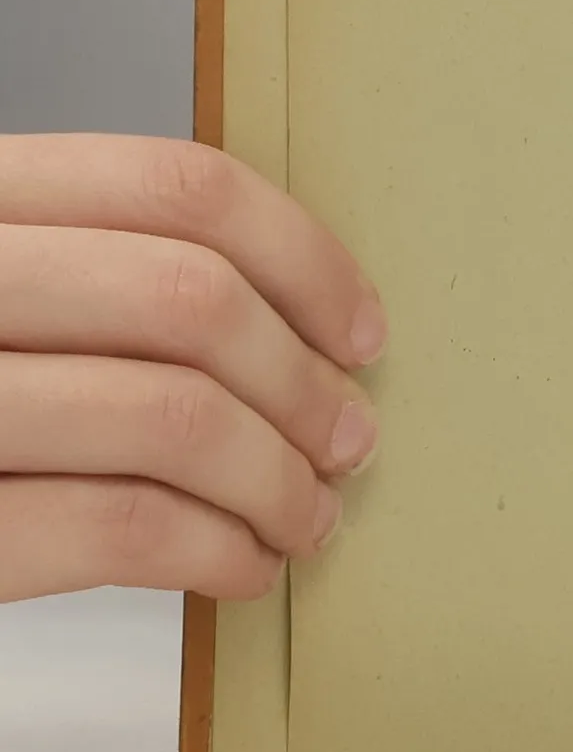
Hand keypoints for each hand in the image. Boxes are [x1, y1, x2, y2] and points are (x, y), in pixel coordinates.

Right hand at [0, 135, 383, 602]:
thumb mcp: (8, 295)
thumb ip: (103, 280)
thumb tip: (299, 327)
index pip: (175, 187)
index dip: (303, 260)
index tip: (360, 331)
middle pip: (189, 301)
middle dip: (302, 385)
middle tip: (348, 442)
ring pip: (173, 416)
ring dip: (278, 481)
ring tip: (306, 518)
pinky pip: (122, 526)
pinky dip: (217, 550)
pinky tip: (240, 565)